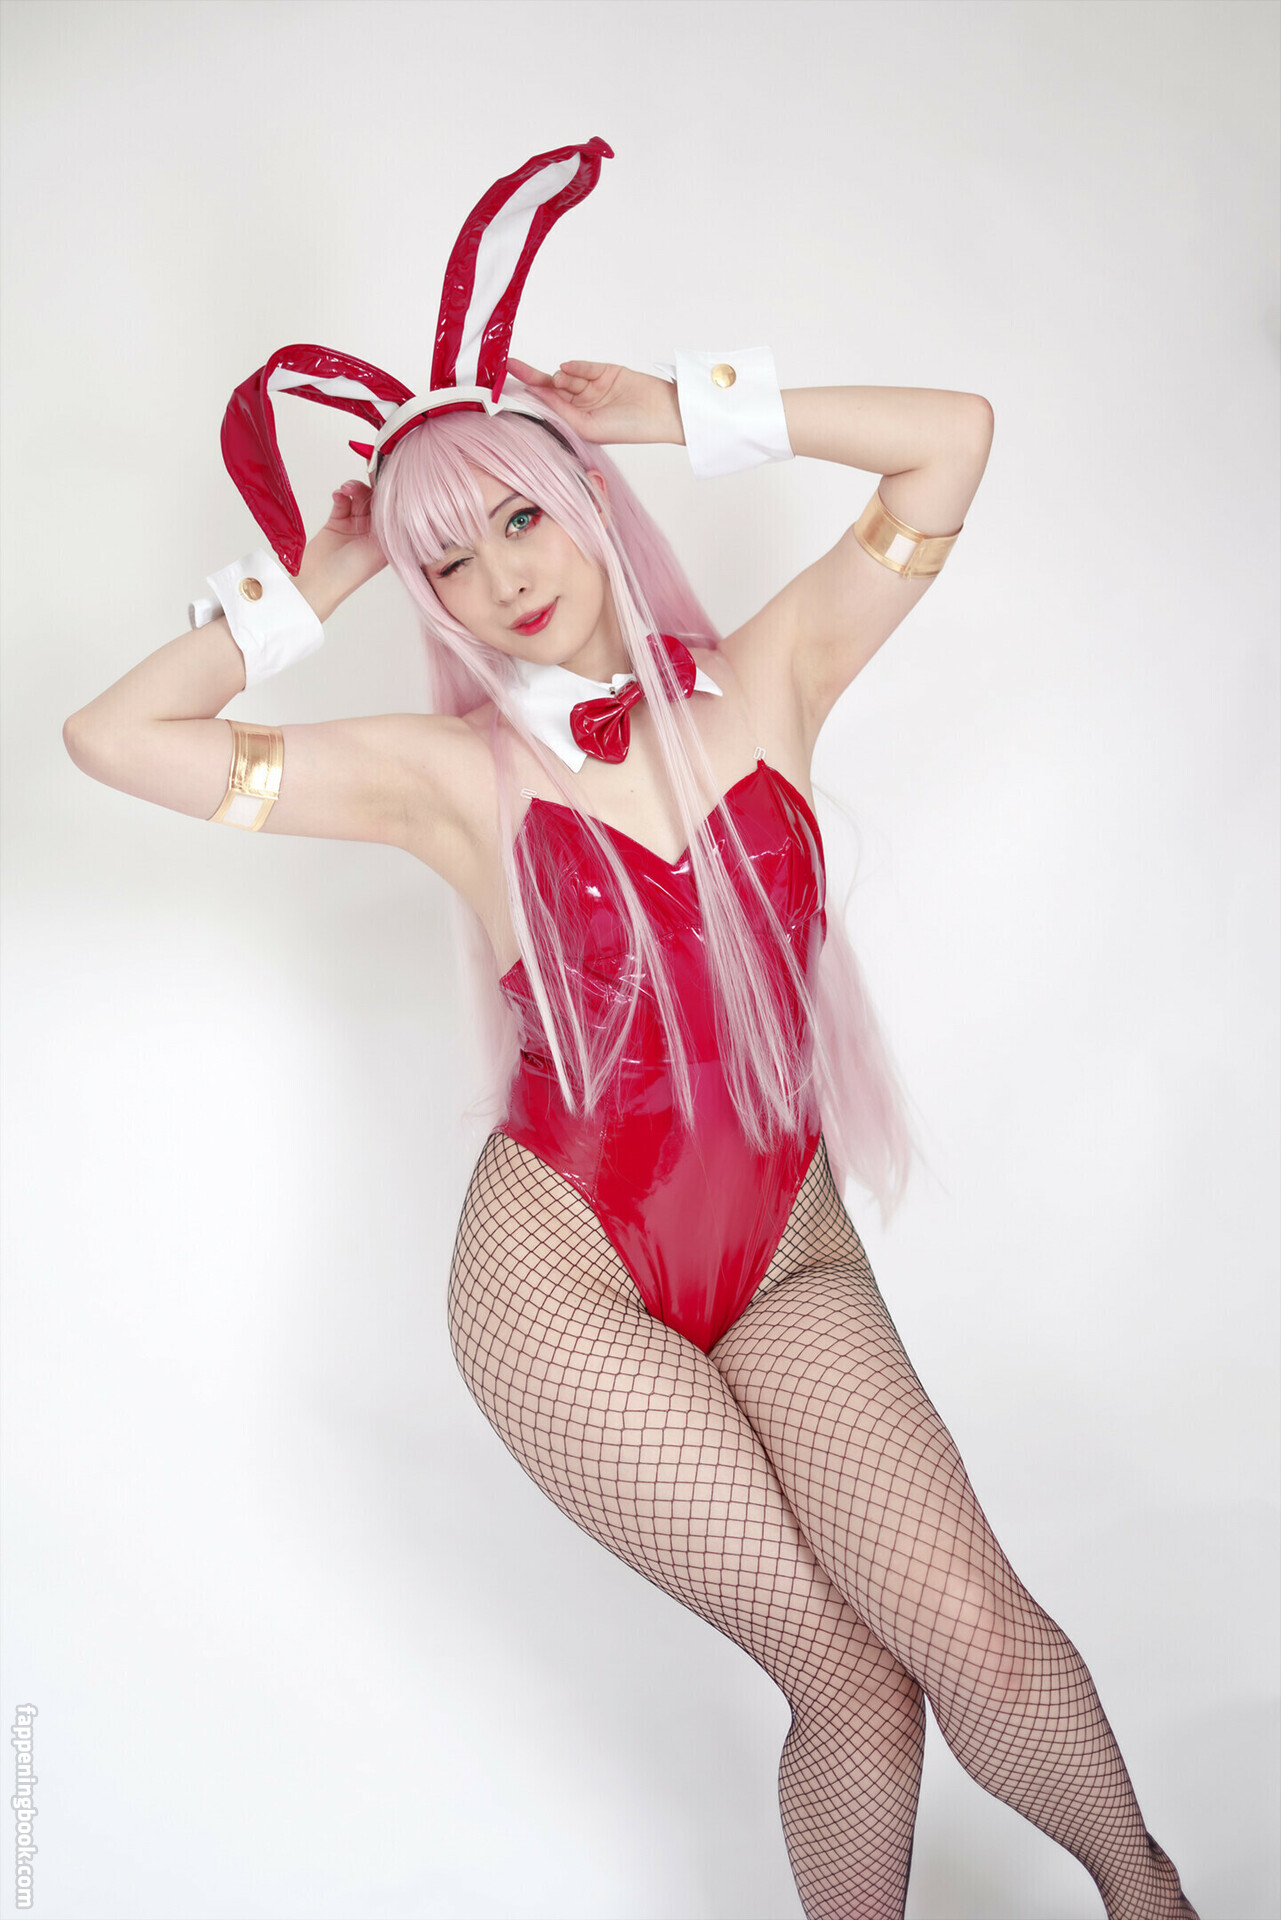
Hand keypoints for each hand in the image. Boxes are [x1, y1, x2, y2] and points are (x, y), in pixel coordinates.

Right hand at [303, 479, 387, 598]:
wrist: (319, 580)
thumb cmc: (350, 573)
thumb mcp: (379, 548)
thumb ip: (389, 524)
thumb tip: (401, 502)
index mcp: (387, 540)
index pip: (392, 511)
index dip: (390, 495)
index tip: (387, 480)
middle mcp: (372, 532)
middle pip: (375, 501)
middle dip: (370, 488)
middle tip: (365, 479)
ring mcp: (354, 526)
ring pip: (358, 497)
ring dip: (354, 489)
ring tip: (347, 488)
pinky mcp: (336, 521)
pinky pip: (341, 500)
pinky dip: (340, 495)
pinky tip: (338, 495)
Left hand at [506, 357, 683, 447]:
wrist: (661, 413)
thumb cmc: (630, 428)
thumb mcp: (588, 427)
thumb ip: (562, 411)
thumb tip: (539, 395)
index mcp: (577, 421)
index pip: (549, 406)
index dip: (531, 396)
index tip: (511, 385)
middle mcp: (583, 404)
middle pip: (553, 388)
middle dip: (533, 377)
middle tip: (512, 365)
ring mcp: (594, 387)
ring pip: (569, 376)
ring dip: (563, 376)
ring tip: (563, 379)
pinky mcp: (606, 372)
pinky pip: (585, 367)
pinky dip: (575, 366)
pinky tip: (568, 369)